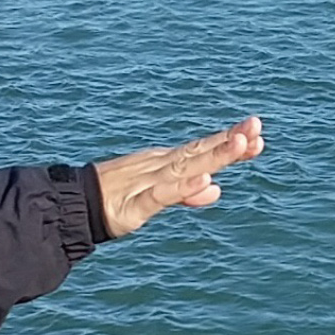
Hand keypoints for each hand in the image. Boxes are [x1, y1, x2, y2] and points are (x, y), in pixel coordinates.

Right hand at [94, 117, 261, 239]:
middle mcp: (160, 166)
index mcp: (168, 164)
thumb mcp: (159, 196)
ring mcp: (147, 183)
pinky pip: (160, 197)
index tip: (259, 135)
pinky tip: (204, 181)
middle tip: (256, 127)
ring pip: (185, 168)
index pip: (204, 151)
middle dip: (229, 142)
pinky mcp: (134, 207)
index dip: (231, 143)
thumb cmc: (117, 197)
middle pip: (199, 153)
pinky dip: (182, 189)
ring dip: (213, 156)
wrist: (75, 204)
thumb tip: (216, 188)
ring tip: (240, 143)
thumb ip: (187, 193)